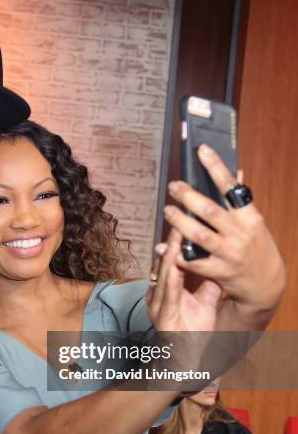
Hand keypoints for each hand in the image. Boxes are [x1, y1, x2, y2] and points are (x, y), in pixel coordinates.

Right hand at [147, 230, 221, 332]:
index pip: (170, 263)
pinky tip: (173, 264)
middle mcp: (158, 295)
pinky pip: (166, 292)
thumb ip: (208, 285)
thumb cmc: (192, 333)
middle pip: (163, 264)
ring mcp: (157, 305)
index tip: (183, 224)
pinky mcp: (161, 316)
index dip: (175, 244)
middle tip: (177, 222)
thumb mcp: (205, 304)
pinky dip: (170, 276)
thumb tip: (216, 265)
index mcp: (166, 291)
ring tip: (174, 238)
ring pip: (162, 275)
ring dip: (168, 255)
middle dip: (170, 243)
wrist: (183, 361)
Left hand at [163, 144, 284, 313]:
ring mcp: (230, 253)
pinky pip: (194, 262)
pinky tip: (167, 246)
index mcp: (250, 217)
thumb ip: (239, 201)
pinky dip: (179, 254)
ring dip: (179, 223)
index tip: (202, 150)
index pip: (231, 187)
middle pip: (210, 211)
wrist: (266, 283)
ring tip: (168, 211)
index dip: (216, 167)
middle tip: (173, 186)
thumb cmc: (255, 246)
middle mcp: (240, 234)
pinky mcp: (220, 271)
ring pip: (199, 235)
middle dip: (188, 196)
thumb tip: (235, 171)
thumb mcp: (253, 222)